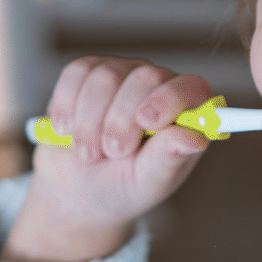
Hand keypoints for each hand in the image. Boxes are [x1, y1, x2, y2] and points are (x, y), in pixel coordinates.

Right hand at [1, 57, 213, 261]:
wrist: (77, 189)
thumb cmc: (122, 187)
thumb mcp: (147, 183)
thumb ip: (169, 159)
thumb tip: (195, 138)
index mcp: (185, 113)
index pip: (192, 87)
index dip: (169, 99)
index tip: (146, 123)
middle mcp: (158, 86)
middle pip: (144, 77)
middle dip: (120, 121)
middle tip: (112, 154)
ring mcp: (123, 74)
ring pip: (105, 76)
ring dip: (89, 123)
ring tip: (88, 153)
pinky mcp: (88, 72)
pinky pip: (75, 74)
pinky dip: (65, 107)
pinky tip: (66, 130)